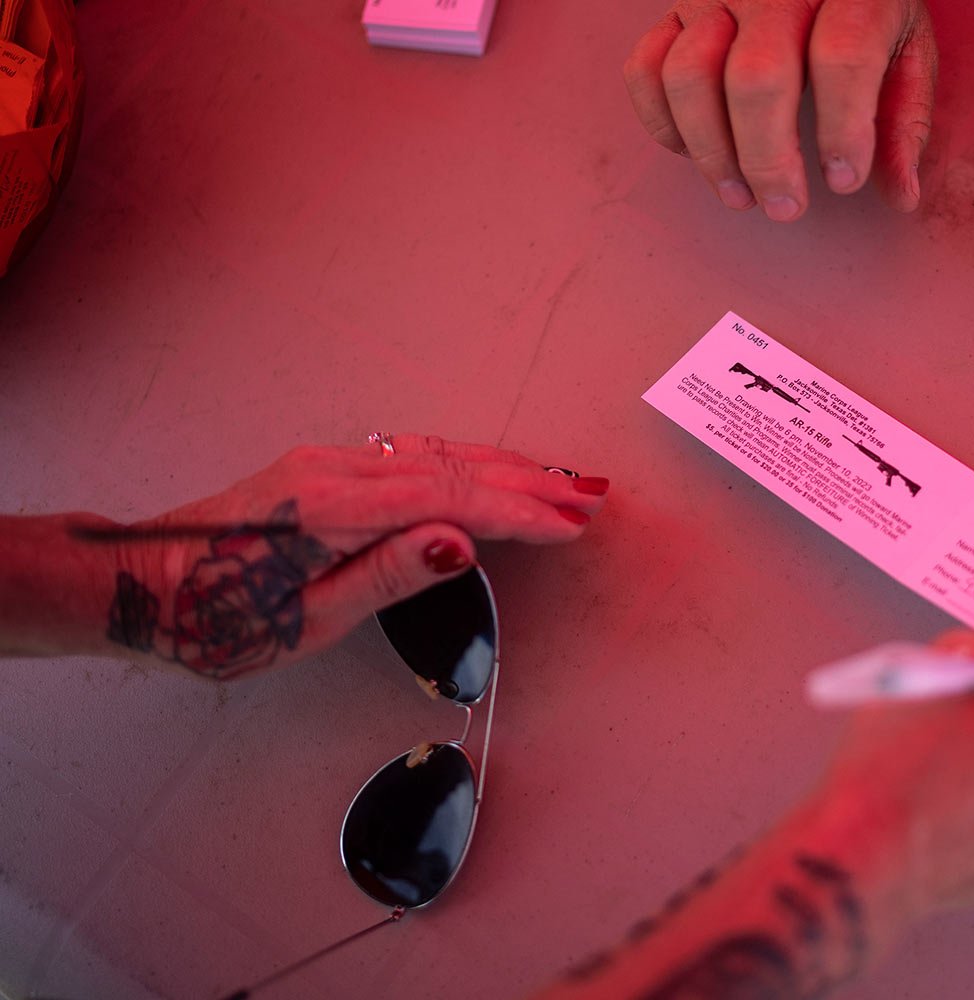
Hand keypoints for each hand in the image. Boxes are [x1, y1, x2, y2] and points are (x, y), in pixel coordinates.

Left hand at [99, 435, 607, 678]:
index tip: (569, 525)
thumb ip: (385, 576)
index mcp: (332, 509)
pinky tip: (491, 471)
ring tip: (561, 481)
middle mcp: (334, 470)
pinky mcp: (324, 469)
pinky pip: (413, 456)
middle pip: (453, 466)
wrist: (138, 581)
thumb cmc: (212, 617)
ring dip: (504, 466)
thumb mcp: (303, 620)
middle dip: (529, 482)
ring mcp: (328, 462)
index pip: (450, 501)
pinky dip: (466, 463)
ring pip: (437, 453)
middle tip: (589, 498)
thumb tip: (459, 542)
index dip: (518, 513)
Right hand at [623, 0, 937, 219]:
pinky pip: (645, 69)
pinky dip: (663, 123)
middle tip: (786, 207)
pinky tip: (696, 154)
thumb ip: (904, 120)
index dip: (843, 129)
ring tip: (740, 195)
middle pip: (756, 77)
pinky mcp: (674, 9)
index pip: (841, 57)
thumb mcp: (905, 50)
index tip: (843, 180)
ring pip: (689, 76)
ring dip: (711, 151)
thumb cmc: (862, 10)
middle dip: (768, 160)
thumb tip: (901, 196)